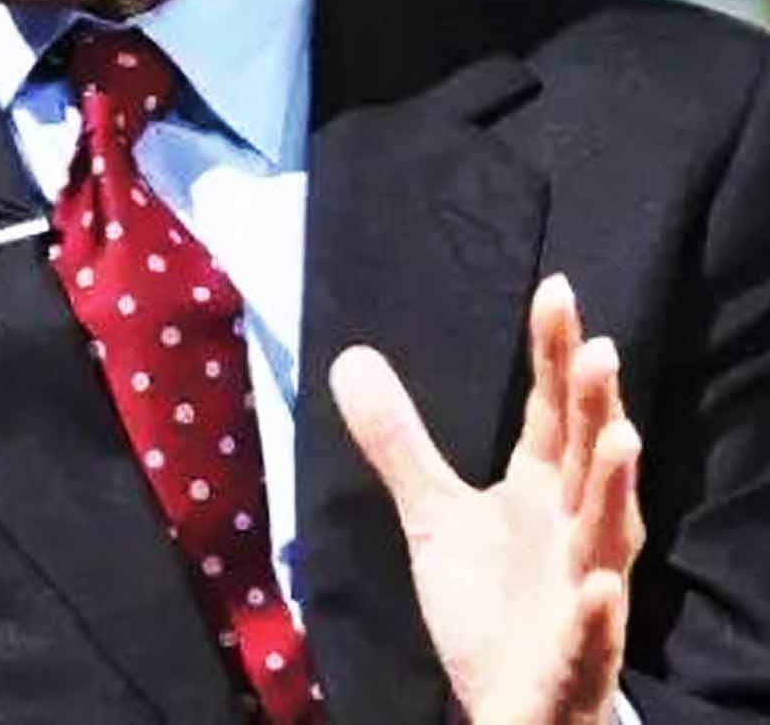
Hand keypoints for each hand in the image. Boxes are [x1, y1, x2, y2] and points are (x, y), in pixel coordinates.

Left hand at [331, 274, 643, 724]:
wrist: (515, 700)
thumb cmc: (495, 601)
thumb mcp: (436, 515)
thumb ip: (401, 442)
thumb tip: (349, 357)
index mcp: (545, 490)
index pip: (554, 411)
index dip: (555, 355)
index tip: (556, 290)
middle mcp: (573, 530)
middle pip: (589, 460)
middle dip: (597, 408)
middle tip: (601, 349)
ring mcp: (581, 590)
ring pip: (607, 537)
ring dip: (615, 490)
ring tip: (622, 437)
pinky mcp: (574, 654)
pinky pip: (591, 634)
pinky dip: (598, 610)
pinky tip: (602, 587)